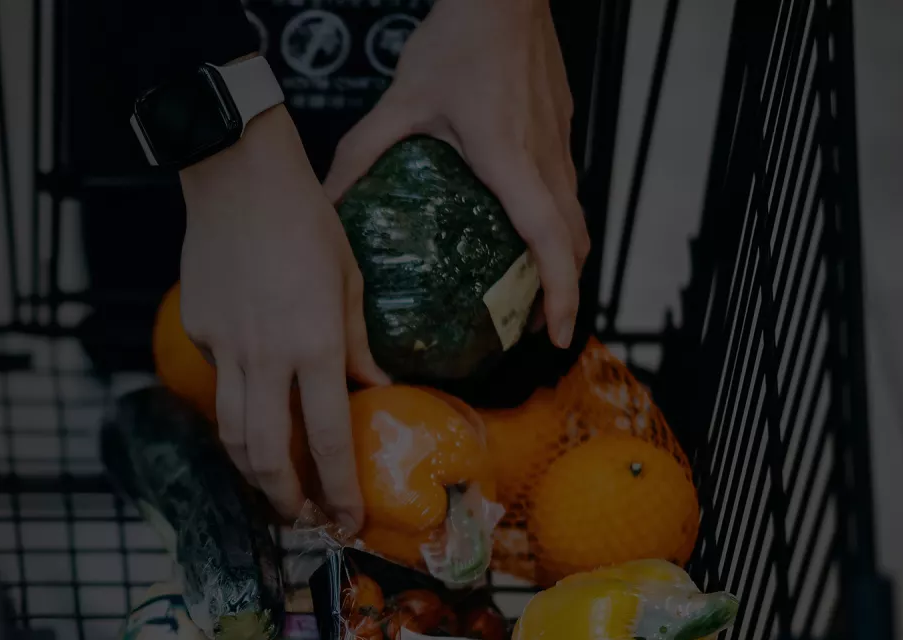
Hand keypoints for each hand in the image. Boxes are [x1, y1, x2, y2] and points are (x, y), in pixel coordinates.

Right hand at [179, 105, 390, 529]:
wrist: (238, 176)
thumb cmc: (306, 220)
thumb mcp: (350, 280)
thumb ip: (357, 342)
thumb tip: (374, 386)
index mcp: (314, 344)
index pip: (328, 439)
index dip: (338, 489)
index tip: (346, 519)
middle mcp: (266, 356)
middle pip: (266, 454)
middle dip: (284, 497)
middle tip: (301, 514)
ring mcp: (225, 346)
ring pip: (232, 432)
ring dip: (252, 469)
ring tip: (273, 482)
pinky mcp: (198, 330)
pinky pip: (220, 380)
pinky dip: (238, 399)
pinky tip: (254, 390)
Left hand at [323, 0, 588, 346]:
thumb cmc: (458, 41)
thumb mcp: (399, 102)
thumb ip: (362, 155)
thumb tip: (326, 205)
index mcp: (511, 160)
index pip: (551, 240)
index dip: (560, 295)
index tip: (556, 336)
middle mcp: (546, 158)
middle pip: (574, 241)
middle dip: (561, 291)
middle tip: (532, 326)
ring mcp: (559, 142)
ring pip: (576, 215)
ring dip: (562, 257)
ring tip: (529, 287)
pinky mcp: (560, 127)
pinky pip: (567, 187)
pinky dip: (556, 221)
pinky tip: (520, 225)